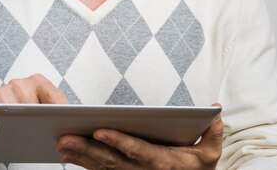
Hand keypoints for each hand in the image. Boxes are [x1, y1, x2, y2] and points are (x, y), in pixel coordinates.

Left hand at [57, 105, 223, 169]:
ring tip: (60, 143)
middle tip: (64, 137)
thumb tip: (215, 112)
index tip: (99, 130)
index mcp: (162, 163)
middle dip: (86, 148)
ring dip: (79, 156)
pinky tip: (67, 155)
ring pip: (101, 167)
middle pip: (111, 160)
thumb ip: (213, 134)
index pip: (136, 150)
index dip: (117, 141)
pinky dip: (82, 164)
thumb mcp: (210, 155)